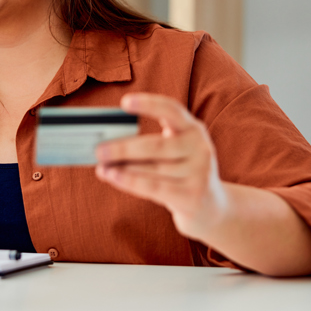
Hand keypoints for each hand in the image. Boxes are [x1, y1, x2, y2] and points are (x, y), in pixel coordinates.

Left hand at [95, 93, 228, 237]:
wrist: (211, 207)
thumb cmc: (182, 173)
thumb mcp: (175, 151)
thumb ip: (151, 144)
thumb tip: (109, 142)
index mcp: (194, 129)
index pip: (172, 110)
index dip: (149, 104)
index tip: (124, 102)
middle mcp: (200, 148)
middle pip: (156, 145)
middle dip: (124, 147)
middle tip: (99, 149)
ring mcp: (199, 173)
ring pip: (152, 169)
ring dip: (122, 168)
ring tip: (101, 167)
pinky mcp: (192, 196)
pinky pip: (154, 187)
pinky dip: (129, 182)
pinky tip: (112, 177)